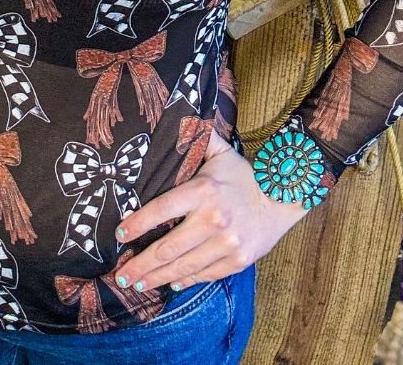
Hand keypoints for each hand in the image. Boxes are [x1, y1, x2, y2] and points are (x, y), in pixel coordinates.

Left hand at [110, 127, 311, 292]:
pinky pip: (205, 275)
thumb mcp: (220, 152)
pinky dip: (185, 280)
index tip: (119, 236)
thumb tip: (175, 119)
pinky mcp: (237, 260)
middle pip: (167, 247)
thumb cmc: (244, 175)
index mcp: (203, 191)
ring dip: (156, 277)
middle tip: (120, 274)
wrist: (283, 198)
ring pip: (183, 266)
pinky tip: (170, 283)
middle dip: (140, 264)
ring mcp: (226, 244)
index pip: (161, 210)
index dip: (138, 225)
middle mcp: (213, 219)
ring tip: (137, 284)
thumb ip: (196, 138)